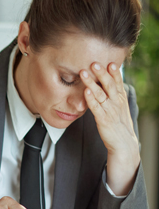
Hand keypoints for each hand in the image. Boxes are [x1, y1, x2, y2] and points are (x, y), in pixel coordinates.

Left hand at [80, 62, 139, 194]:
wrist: (124, 146)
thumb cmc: (118, 127)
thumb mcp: (117, 109)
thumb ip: (112, 97)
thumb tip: (106, 85)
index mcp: (120, 101)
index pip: (118, 84)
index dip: (114, 73)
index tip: (110, 61)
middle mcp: (117, 104)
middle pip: (110, 86)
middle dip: (102, 74)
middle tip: (95, 62)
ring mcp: (111, 113)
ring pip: (102, 95)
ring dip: (93, 83)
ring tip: (85, 72)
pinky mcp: (103, 122)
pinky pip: (96, 109)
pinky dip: (91, 99)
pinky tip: (86, 92)